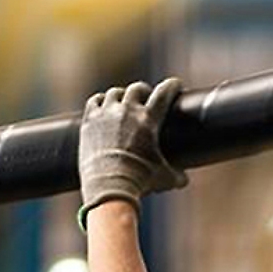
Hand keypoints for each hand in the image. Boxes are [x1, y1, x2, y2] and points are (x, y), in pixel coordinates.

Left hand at [78, 77, 186, 228]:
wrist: (109, 187)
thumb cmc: (141, 181)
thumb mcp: (165, 178)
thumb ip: (178, 175)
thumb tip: (184, 179)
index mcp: (149, 120)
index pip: (164, 92)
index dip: (172, 85)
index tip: (176, 85)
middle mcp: (127, 111)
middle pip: (137, 88)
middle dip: (144, 91)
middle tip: (146, 97)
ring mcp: (106, 114)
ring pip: (115, 92)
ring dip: (122, 96)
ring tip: (124, 102)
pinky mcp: (89, 121)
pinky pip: (95, 101)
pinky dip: (101, 101)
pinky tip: (104, 106)